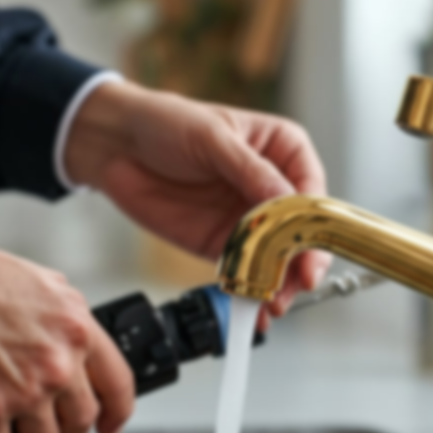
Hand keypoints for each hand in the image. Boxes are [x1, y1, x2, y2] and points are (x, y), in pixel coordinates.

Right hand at [0, 230, 133, 432]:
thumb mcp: (35, 283)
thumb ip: (61, 319)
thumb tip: (71, 344)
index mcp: (74, 327)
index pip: (118, 383)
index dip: (118, 412)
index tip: (110, 425)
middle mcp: (57, 362)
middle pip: (81, 421)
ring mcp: (24, 391)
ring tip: (11, 432)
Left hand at [64, 80, 330, 316]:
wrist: (116, 146)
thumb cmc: (167, 122)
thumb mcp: (212, 137)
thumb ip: (250, 171)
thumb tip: (285, 200)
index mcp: (283, 150)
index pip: (311, 192)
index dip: (315, 223)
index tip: (310, 249)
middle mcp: (273, 187)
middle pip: (302, 232)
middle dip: (301, 261)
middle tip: (297, 284)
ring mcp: (250, 219)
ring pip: (278, 258)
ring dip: (279, 283)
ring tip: (274, 302)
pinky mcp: (223, 243)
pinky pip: (245, 272)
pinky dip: (250, 292)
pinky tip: (255, 309)